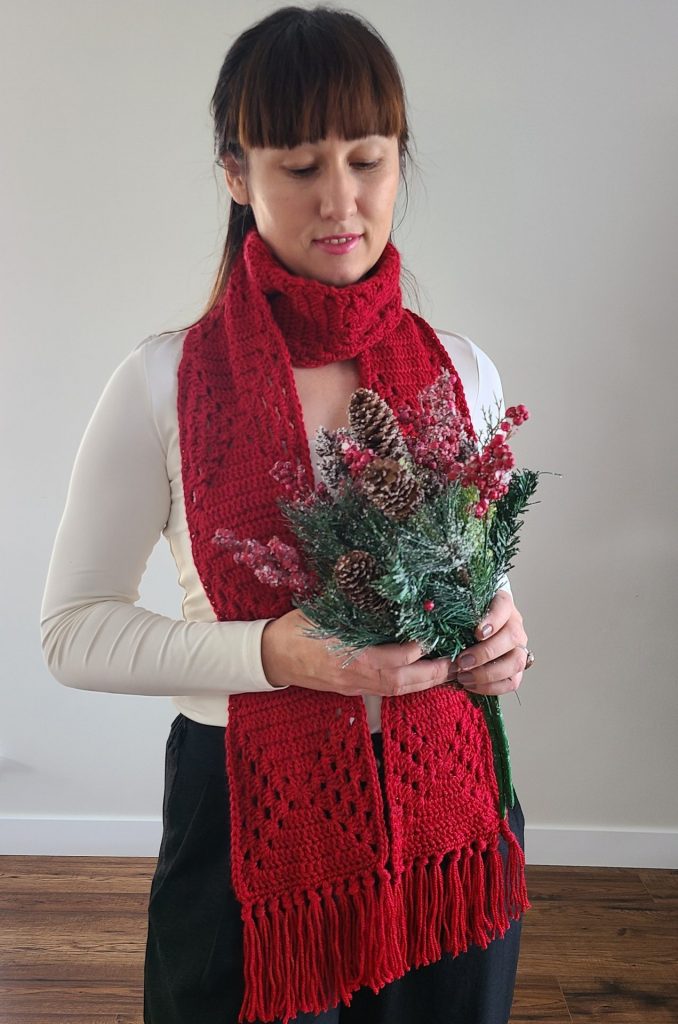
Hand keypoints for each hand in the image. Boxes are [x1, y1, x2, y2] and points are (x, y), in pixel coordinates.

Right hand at [261, 609, 454, 696]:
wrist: (270, 656)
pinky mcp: (350, 690)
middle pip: (402, 682)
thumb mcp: (323, 610)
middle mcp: (355, 676)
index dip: (418, 650)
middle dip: (432, 674)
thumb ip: (354, 606)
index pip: (394, 659)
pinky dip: (408, 687)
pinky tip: (420, 676)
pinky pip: (386, 693)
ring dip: (424, 683)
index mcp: (350, 656)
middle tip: (455, 661)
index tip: (433, 634)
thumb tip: (382, 587)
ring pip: (396, 691)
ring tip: (446, 670)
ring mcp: (353, 686)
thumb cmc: (295, 629)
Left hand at [450, 590, 528, 696]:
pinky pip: (512, 682)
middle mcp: (514, 625)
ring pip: (516, 661)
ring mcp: (517, 648)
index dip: (494, 619)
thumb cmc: (462, 616)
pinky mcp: (515, 669)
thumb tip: (439, 609)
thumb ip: (455, 603)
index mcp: (502, 603)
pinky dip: (492, 687)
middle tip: (462, 661)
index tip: (477, 632)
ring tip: (464, 677)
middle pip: (513, 637)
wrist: (469, 629)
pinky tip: (471, 685)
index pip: (504, 605)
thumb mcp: (458, 605)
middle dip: (486, 652)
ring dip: (489, 673)